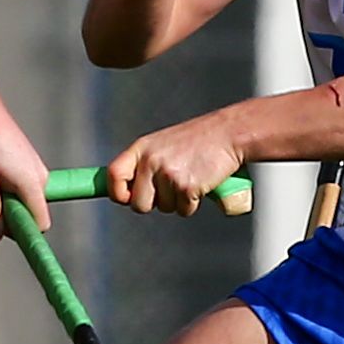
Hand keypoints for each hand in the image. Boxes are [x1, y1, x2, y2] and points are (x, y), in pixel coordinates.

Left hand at [0, 101, 53, 238]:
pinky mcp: (30, 163)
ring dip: (8, 200)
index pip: (41, 223)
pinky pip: (24, 187)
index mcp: (32, 184)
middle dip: (11, 215)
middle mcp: (41, 177)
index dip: (24, 232)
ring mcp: (37, 169)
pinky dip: (9, 188)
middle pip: (33, 212)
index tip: (5, 232)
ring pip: (26, 199)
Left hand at [106, 114, 246, 215]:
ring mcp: (169, 174)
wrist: (229, 133)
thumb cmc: (198, 140)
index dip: (117, 192)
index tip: (126, 198)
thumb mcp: (162, 144)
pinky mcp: (187, 186)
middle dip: (153, 204)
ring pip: (164, 208)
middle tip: (169, 190)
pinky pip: (184, 210)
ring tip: (190, 178)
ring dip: (177, 202)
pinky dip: (193, 203)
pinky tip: (201, 183)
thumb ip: (145, 164)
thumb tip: (129, 193)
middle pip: (138, 204)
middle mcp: (151, 161)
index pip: (114, 175)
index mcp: (141, 148)